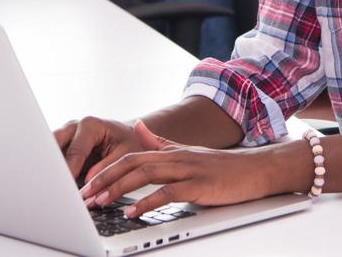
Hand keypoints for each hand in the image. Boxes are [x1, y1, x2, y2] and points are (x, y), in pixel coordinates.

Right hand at [54, 117, 168, 184]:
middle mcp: (74, 126)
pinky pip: (51, 157)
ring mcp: (65, 135)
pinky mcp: (61, 145)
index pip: (74, 152)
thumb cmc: (129, 142)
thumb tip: (88, 184)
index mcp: (90, 125)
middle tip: (49, 187)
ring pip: (48, 151)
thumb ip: (108, 168)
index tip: (64, 189)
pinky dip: (51, 170)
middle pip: (53, 146)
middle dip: (50, 166)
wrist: (127, 135)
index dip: (68, 172)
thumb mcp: (126, 155)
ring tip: (47, 188)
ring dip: (47, 168)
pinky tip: (51, 185)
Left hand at [80, 125, 301, 218]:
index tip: (88, 185)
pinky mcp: (199, 185)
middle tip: (85, 196)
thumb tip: (140, 128)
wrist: (256, 169)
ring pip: (145, 175)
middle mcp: (176, 157)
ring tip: (100, 203)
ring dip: (119, 189)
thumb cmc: (222, 166)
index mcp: (170, 152)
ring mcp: (188, 170)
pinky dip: (148, 203)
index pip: (130, 157)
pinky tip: (133, 213)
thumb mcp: (187, 150)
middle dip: (105, 180)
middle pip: (132, 164)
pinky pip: (168, 193)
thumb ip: (161, 142)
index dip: (107, 170)